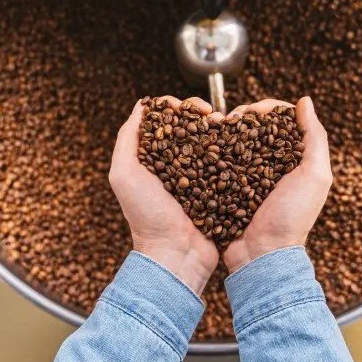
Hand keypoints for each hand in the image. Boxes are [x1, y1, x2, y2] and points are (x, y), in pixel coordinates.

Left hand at [109, 96, 219, 293]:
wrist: (176, 254)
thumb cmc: (146, 217)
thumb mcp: (124, 174)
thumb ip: (127, 139)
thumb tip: (142, 106)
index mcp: (150, 158)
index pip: (163, 120)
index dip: (175, 106)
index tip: (188, 107)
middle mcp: (173, 164)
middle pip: (188, 126)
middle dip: (200, 113)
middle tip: (211, 114)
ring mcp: (196, 176)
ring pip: (208, 141)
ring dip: (217, 128)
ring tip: (225, 125)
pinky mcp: (216, 188)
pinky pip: (225, 163)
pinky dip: (230, 150)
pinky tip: (237, 143)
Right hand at [223, 96, 331, 271]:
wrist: (262, 254)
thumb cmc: (293, 217)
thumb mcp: (315, 176)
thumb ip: (315, 137)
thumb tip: (305, 101)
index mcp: (293, 158)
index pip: (280, 120)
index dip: (266, 108)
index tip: (253, 110)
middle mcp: (269, 164)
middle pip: (253, 127)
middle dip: (241, 116)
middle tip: (229, 119)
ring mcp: (245, 176)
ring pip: (233, 141)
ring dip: (223, 131)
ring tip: (213, 128)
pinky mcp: (225, 187)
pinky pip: (217, 162)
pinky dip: (211, 150)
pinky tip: (204, 144)